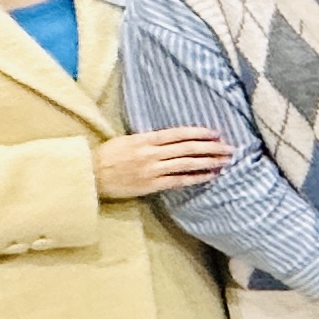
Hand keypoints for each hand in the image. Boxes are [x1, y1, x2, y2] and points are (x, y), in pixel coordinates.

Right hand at [95, 127, 227, 199]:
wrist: (88, 176)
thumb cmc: (106, 157)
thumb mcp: (126, 141)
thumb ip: (149, 140)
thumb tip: (172, 140)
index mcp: (144, 139)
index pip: (178, 134)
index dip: (199, 133)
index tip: (215, 133)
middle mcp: (150, 153)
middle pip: (187, 148)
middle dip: (211, 148)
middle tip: (230, 148)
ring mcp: (151, 170)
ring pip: (186, 164)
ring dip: (208, 162)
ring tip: (225, 161)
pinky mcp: (150, 185)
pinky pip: (177, 181)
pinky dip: (195, 178)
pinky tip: (209, 176)